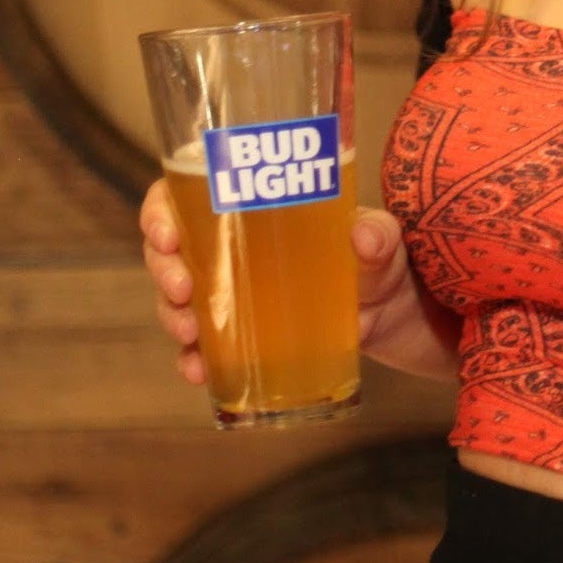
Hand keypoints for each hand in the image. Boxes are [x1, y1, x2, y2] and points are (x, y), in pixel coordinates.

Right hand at [138, 182, 444, 379]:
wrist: (400, 316)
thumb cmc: (383, 260)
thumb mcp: (385, 242)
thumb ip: (379, 236)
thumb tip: (363, 235)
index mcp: (260, 207)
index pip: (192, 193)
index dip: (164, 209)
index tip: (168, 233)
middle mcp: (238, 247)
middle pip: (174, 247)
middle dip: (163, 267)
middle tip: (182, 287)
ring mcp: (238, 293)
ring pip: (179, 297)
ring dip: (172, 314)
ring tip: (189, 333)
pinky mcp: (245, 336)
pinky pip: (203, 346)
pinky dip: (192, 358)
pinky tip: (197, 369)